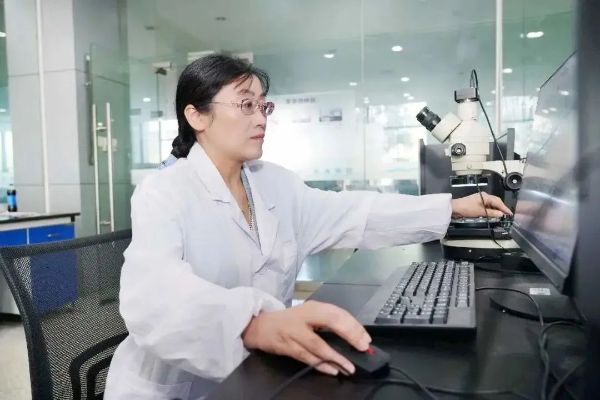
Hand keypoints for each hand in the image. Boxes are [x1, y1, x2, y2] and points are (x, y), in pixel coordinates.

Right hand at [242, 300, 370, 375]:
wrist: (261, 326)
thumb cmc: (290, 321)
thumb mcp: (309, 315)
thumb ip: (328, 323)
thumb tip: (354, 337)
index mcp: (313, 307)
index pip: (337, 312)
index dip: (353, 325)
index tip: (365, 339)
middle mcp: (304, 317)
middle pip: (330, 322)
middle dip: (349, 336)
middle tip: (362, 349)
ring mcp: (294, 332)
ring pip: (318, 345)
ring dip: (336, 357)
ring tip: (349, 367)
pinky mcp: (287, 346)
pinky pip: (307, 358)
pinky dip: (321, 365)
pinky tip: (333, 370)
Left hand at [451, 192, 511, 217]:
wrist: (454, 208)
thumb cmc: (466, 208)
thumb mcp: (480, 212)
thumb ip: (491, 213)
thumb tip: (501, 214)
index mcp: (485, 196)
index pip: (498, 202)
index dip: (505, 208)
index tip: (510, 213)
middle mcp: (484, 196)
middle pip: (496, 202)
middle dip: (501, 208)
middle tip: (507, 215)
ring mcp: (480, 199)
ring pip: (492, 204)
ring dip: (496, 210)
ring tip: (501, 216)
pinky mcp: (478, 203)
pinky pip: (487, 206)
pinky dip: (491, 210)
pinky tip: (493, 214)